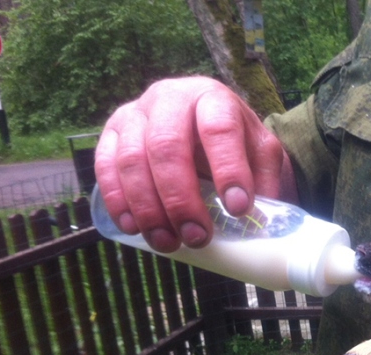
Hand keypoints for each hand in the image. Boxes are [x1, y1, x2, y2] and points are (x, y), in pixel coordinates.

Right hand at [94, 76, 294, 251]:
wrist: (205, 125)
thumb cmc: (236, 143)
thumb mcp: (261, 154)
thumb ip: (265, 181)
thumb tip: (258, 221)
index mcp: (213, 98)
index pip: (219, 129)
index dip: (228, 170)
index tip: (238, 210)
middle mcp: (170, 97)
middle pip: (167, 146)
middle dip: (180, 198)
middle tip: (198, 236)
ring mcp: (135, 113)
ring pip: (132, 159)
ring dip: (148, 207)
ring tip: (168, 242)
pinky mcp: (112, 133)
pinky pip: (106, 166)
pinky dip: (117, 200)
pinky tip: (133, 227)